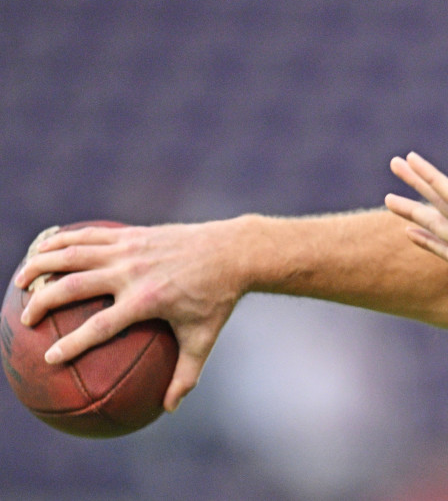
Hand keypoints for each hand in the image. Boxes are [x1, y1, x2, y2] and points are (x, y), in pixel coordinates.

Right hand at [14, 220, 246, 411]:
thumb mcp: (204, 338)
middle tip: (26, 319)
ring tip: (21, 281)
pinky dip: (62, 240)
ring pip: (74, 253)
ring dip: (42, 264)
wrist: (232, 251)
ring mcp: (131, 249)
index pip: (101, 325)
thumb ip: (186, 374)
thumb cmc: (217, 299)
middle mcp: (133, 272)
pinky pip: (89, 235)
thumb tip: (170, 408)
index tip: (50, 359)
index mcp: (148, 300)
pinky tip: (44, 248)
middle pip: (74, 285)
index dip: (74, 343)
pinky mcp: (132, 233)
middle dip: (43, 302)